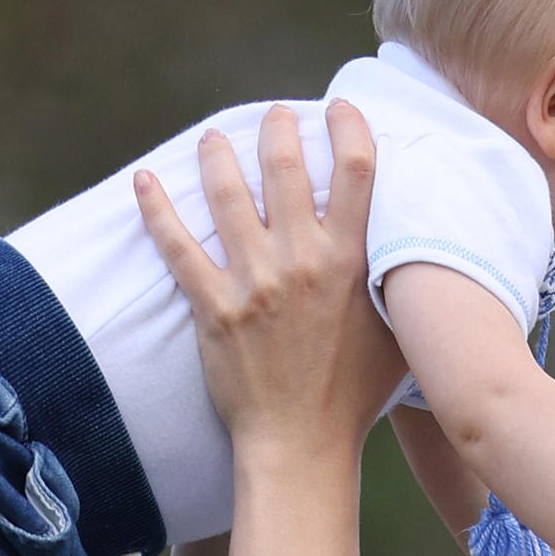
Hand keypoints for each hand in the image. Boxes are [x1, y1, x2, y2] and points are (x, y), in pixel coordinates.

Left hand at [132, 102, 409, 465]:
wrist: (302, 447)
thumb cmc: (354, 397)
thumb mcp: (396, 335)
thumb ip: (397, 283)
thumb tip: (410, 242)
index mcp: (351, 262)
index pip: (354, 168)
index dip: (347, 125)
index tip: (338, 108)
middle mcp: (301, 262)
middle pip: (286, 165)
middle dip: (278, 127)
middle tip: (273, 117)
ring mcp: (254, 283)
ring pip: (228, 193)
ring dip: (218, 154)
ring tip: (213, 137)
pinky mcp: (214, 308)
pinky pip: (177, 247)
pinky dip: (157, 210)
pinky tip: (144, 181)